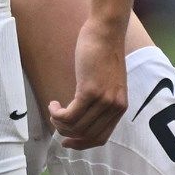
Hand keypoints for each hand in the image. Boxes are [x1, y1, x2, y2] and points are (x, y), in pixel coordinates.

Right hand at [49, 19, 129, 149]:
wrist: (107, 31)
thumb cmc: (104, 53)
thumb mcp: (108, 83)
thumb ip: (100, 100)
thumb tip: (81, 116)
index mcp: (120, 107)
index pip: (101, 138)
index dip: (82, 144)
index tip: (67, 141)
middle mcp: (114, 107)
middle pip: (86, 135)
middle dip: (67, 135)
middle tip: (55, 124)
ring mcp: (103, 100)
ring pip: (75, 127)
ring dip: (59, 123)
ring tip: (54, 111)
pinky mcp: (90, 90)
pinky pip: (69, 115)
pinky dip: (57, 114)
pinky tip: (54, 105)